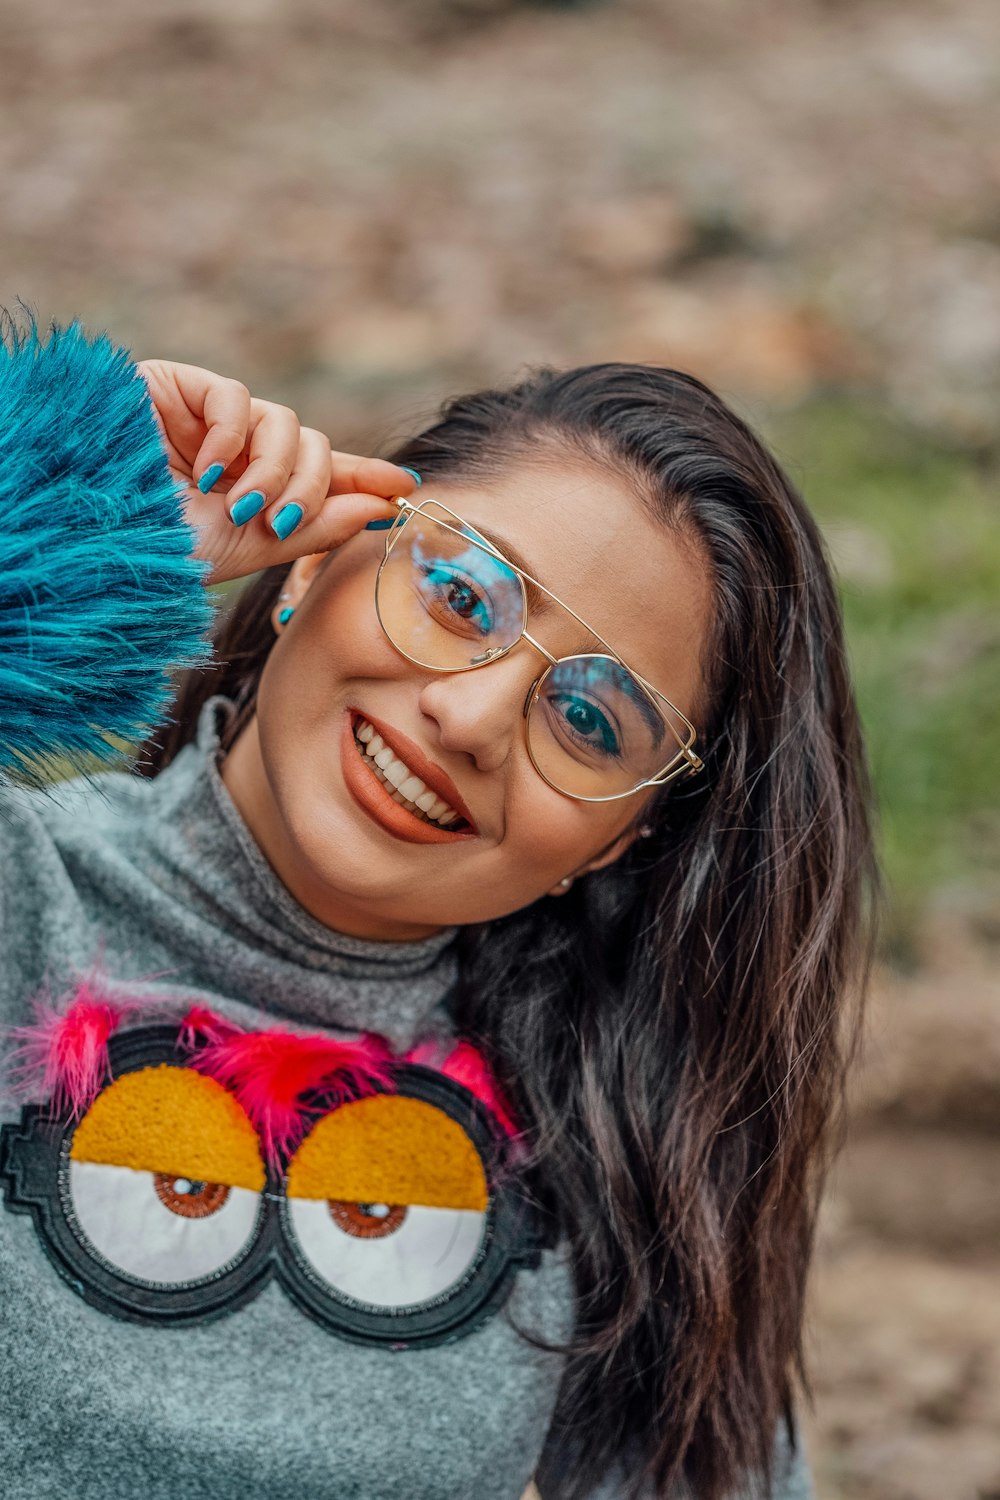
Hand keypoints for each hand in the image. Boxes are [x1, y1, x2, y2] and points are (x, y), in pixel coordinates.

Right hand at [137, 360, 418, 584]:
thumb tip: (380, 508)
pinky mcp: (177, 386)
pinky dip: (231, 438)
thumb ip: (315, 527)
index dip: (363, 477)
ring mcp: (208, 419)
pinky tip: (207, 471)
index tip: (405, 487)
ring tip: (240, 505)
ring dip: (276, 473)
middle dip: (313, 489)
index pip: (320, 476)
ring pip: (286, 425)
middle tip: (283, 521)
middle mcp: (237, 453)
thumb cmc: (158, 545)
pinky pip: (236, 398)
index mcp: (251, 490)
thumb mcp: (248, 545)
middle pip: (314, 449)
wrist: (93, 530)